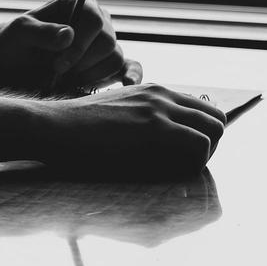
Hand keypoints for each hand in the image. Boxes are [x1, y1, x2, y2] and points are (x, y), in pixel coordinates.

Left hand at [0, 0, 140, 90]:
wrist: (12, 63)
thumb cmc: (14, 43)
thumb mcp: (19, 34)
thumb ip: (41, 33)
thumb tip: (68, 35)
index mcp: (79, 2)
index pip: (94, 21)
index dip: (80, 45)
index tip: (58, 64)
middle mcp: (98, 19)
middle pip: (107, 43)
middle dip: (81, 63)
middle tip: (56, 72)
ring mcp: (105, 41)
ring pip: (115, 59)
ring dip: (90, 75)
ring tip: (65, 79)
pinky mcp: (107, 63)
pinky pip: (131, 67)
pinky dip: (132, 76)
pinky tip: (128, 86)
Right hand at [41, 83, 226, 175]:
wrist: (50, 127)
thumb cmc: (72, 131)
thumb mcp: (112, 118)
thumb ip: (137, 123)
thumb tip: (152, 145)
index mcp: (152, 92)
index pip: (200, 109)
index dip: (198, 135)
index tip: (180, 156)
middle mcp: (161, 95)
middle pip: (216, 118)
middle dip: (210, 145)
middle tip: (184, 166)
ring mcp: (160, 109)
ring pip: (215, 130)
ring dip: (205, 155)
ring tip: (177, 171)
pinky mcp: (155, 128)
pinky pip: (200, 145)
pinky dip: (193, 164)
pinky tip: (167, 173)